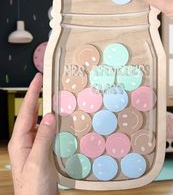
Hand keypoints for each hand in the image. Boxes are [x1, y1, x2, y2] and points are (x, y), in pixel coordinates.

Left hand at [8, 73, 57, 194]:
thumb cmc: (33, 187)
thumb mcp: (38, 161)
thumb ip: (42, 138)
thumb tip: (48, 115)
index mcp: (20, 141)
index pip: (26, 111)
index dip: (32, 93)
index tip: (38, 78)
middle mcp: (26, 141)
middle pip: (31, 114)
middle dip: (38, 98)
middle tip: (48, 84)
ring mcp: (34, 146)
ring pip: (41, 123)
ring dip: (48, 110)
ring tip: (58, 99)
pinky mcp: (43, 151)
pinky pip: (48, 132)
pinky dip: (55, 124)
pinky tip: (63, 121)